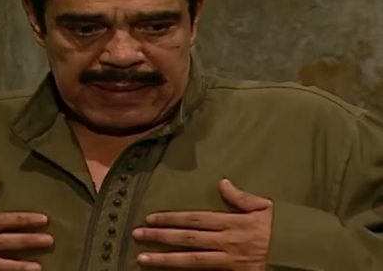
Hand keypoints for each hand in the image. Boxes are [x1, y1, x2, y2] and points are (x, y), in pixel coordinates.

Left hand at [132, 179, 272, 269]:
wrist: (307, 254)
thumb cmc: (286, 229)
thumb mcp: (266, 207)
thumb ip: (241, 197)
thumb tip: (222, 182)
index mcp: (232, 222)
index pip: (194, 219)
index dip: (170, 218)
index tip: (150, 217)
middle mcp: (227, 242)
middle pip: (186, 239)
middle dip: (159, 237)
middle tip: (136, 234)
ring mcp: (230, 261)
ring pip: (191, 261)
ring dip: (165, 259)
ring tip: (142, 259)